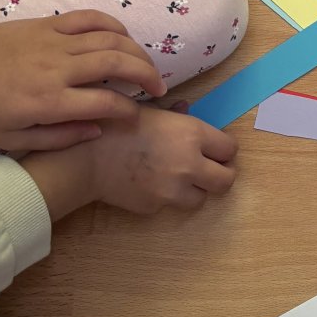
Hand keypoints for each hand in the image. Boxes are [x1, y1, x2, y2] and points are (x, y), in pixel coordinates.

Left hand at [0, 11, 164, 152]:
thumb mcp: (12, 139)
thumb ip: (58, 138)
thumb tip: (97, 130)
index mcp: (50, 101)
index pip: (106, 103)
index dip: (130, 111)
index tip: (137, 116)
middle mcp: (60, 69)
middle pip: (118, 65)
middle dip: (147, 76)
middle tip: (159, 88)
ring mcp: (57, 42)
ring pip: (111, 40)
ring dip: (137, 52)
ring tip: (148, 66)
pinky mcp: (52, 24)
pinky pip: (92, 18)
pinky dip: (114, 25)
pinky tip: (124, 38)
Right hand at [86, 105, 236, 213]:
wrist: (86, 158)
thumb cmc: (117, 125)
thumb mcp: (150, 111)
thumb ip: (176, 114)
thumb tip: (187, 109)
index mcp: (193, 135)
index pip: (229, 149)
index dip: (224, 149)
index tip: (216, 150)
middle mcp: (190, 165)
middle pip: (226, 180)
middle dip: (221, 174)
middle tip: (211, 169)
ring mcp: (174, 190)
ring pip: (202, 198)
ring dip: (195, 189)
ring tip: (179, 178)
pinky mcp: (157, 208)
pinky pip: (171, 204)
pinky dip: (167, 197)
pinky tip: (150, 184)